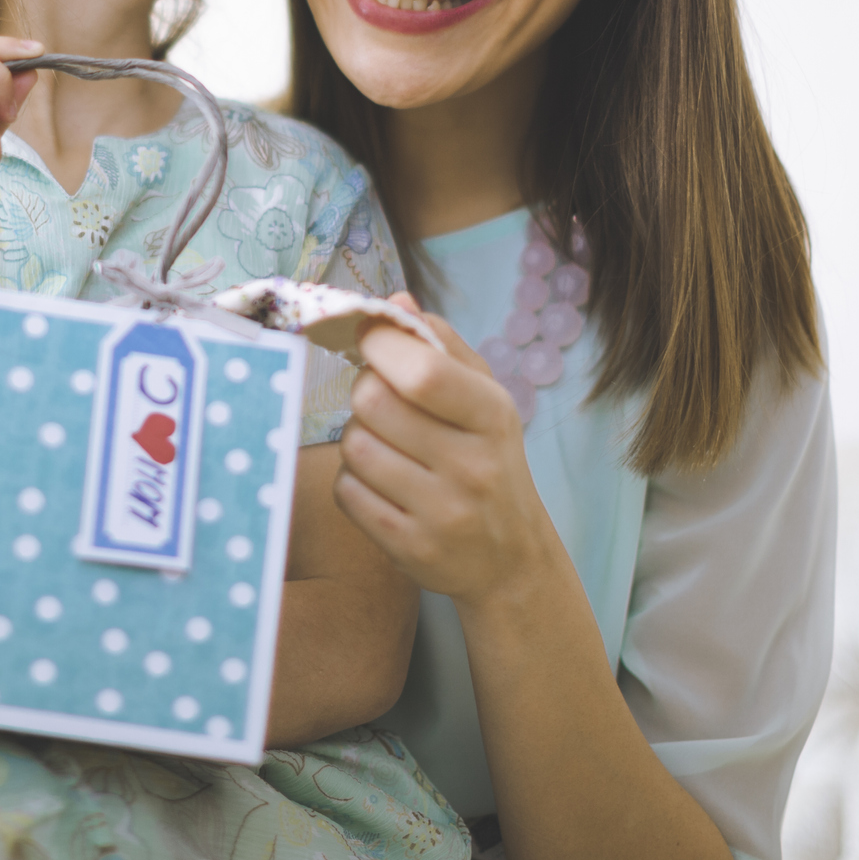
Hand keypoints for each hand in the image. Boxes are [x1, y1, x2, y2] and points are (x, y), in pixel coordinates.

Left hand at [331, 295, 556, 607]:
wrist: (511, 559)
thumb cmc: (489, 462)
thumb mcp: (484, 399)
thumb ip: (441, 345)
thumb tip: (394, 301)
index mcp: (493, 416)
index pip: (422, 370)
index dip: (380, 345)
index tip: (369, 339)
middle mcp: (471, 466)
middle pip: (372, 403)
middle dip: (365, 392)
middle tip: (382, 402)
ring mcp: (441, 512)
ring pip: (354, 446)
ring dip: (358, 438)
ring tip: (387, 447)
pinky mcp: (410, 548)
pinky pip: (347, 492)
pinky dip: (354, 482)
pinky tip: (383, 485)